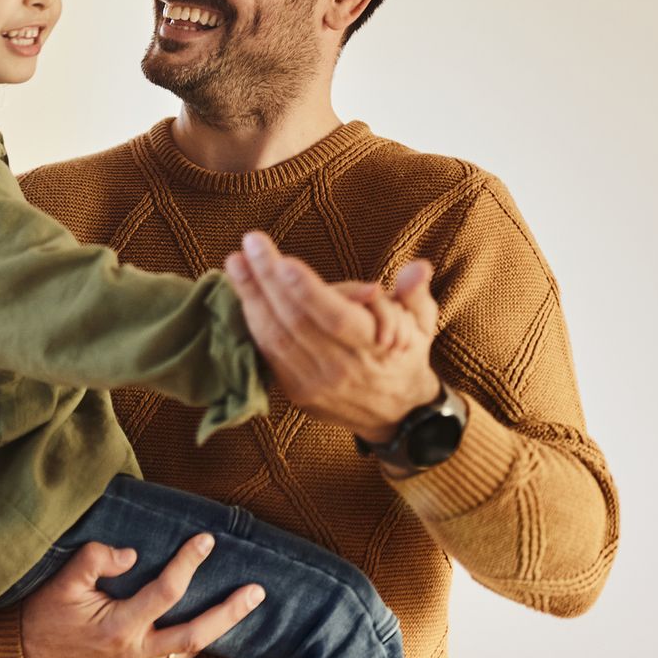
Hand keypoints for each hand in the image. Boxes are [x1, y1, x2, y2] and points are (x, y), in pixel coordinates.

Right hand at [18, 536, 265, 657]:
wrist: (27, 655)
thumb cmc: (43, 613)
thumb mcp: (62, 581)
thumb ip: (96, 559)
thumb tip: (133, 553)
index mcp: (119, 628)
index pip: (165, 592)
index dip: (188, 563)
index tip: (207, 539)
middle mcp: (135, 651)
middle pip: (195, 635)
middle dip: (229, 613)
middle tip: (257, 591)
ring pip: (190, 648)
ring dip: (221, 627)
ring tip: (246, 604)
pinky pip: (176, 652)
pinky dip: (198, 637)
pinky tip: (214, 622)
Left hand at [223, 231, 441, 440]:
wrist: (395, 414)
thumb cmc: (404, 355)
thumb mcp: (421, 324)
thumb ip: (416, 294)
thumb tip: (418, 268)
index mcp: (375, 348)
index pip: (336, 318)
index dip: (307, 291)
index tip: (284, 263)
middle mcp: (341, 369)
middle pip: (296, 322)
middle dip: (268, 280)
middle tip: (251, 243)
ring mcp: (314, 383)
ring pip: (275, 337)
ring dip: (251, 297)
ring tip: (235, 262)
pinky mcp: (295, 391)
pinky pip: (269, 352)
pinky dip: (253, 321)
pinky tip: (242, 292)